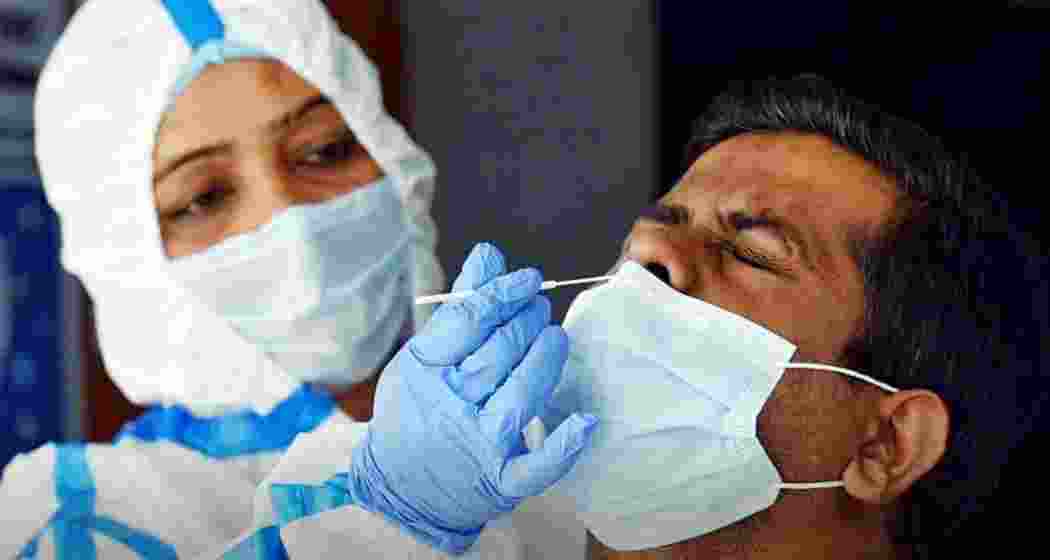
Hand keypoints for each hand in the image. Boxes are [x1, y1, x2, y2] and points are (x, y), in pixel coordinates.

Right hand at [348, 243, 597, 554]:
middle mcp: (449, 407)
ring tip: (554, 336)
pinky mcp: (501, 481)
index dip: (503, 293)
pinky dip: (563, 446)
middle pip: (499, 353)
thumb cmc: (416, 408)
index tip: (528, 279)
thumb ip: (459, 307)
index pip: (469, 321)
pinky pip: (537, 465)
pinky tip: (584, 421)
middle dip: (527, 321)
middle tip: (540, 306)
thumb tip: (490, 253)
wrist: (400, 489)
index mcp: (424, 371)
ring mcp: (477, 447)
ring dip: (546, 359)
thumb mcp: (423, 356)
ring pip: (523, 395)